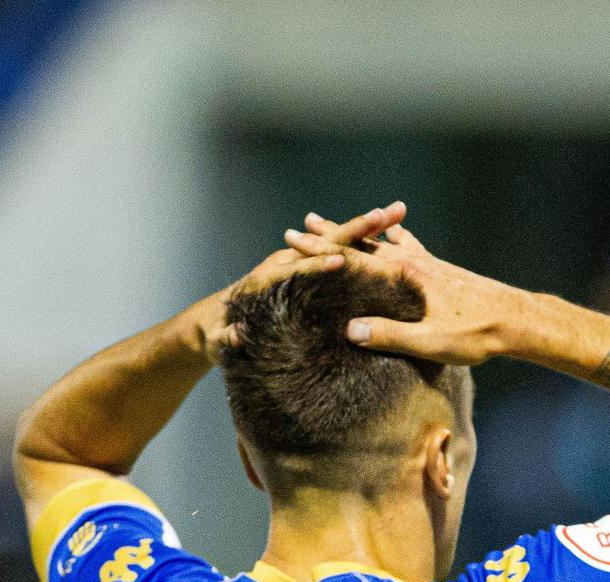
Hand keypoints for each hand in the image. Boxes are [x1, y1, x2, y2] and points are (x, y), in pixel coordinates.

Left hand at [196, 202, 407, 361]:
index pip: (299, 268)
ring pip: (339, 242)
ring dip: (369, 229)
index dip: (318, 264)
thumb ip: (226, 337)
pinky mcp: (307, 273)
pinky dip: (365, 244)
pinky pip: (342, 254)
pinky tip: (391, 238)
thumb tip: (235, 334)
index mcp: (269, 277)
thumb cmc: (214, 334)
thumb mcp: (216, 340)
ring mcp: (299, 265)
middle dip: (358, 228)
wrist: (211, 323)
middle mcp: (287, 263)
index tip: (339, 260)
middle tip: (388, 213)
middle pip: (328, 242)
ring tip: (398, 214)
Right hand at [284, 211, 526, 367]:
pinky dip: (395, 237)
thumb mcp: (430, 341)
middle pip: (364, 245)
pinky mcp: (441, 271)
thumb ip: (389, 335)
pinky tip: (395, 230)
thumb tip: (349, 330)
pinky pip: (411, 247)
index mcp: (406, 276)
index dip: (320, 251)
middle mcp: (415, 262)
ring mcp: (429, 264)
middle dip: (332, 236)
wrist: (517, 320)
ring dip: (359, 235)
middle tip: (302, 224)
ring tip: (340, 223)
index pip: (354, 260)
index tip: (292, 241)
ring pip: (385, 243)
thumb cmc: (476, 334)